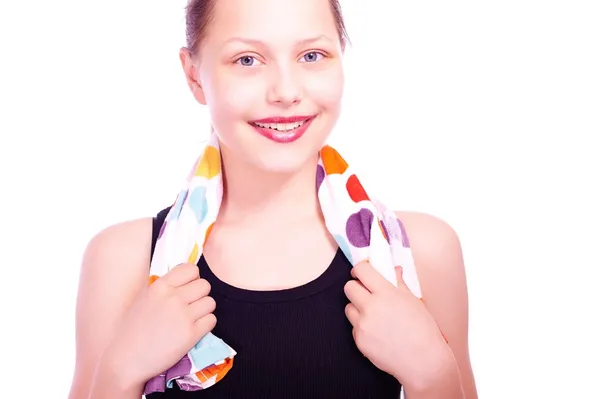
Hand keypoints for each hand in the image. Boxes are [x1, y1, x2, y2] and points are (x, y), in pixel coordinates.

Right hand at [104, 263, 216, 385]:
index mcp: (159, 286)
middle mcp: (172, 298)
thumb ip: (165, 287)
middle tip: (190, 307)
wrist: (125, 360)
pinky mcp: (190, 334)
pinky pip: (211, 320)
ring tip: (191, 319)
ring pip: (210, 302)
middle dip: (200, 295)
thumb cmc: (132, 330)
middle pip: (204, 285)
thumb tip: (188, 279)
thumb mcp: (144, 298)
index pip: (191, 269)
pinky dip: (205, 325)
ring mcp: (182, 316)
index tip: (187, 289)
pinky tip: (193, 330)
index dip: (193, 279)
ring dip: (204, 310)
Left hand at [344, 261, 450, 389]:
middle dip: (356, 287)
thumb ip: (399, 283)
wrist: (423, 362)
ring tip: (374, 315)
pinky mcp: (359, 341)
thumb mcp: (414, 301)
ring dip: (357, 308)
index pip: (362, 271)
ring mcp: (363, 325)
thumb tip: (394, 270)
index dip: (361, 269)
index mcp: (386, 294)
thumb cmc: (423, 331)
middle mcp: (371, 307)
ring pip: (348, 308)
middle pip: (349, 288)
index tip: (363, 272)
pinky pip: (354, 327)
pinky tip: (377, 332)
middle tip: (366, 292)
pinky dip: (362, 327)